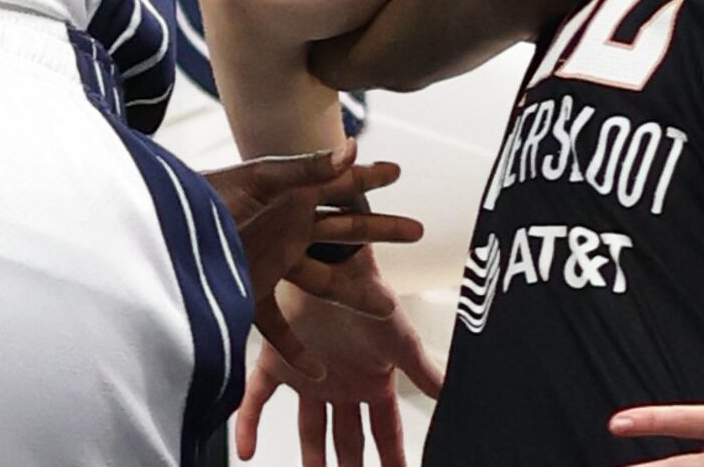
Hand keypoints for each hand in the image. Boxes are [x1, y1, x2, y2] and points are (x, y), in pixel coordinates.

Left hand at [204, 143, 424, 374]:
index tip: (399, 171)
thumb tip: (352, 146)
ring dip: (352, 294)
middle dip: (379, 230)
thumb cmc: (202, 197)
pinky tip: (316, 372)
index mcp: (285, 194)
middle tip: (417, 231)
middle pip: (341, 229)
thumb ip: (306, 170)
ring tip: (384, 307)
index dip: (366, 176)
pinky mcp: (246, 292)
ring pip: (321, 279)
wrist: (158, 231)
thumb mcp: (257, 180)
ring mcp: (267, 260)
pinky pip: (277, 325)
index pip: (336, 183)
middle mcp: (282, 225)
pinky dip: (295, 350)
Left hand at [236, 275, 443, 466]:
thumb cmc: (370, 293)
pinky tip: (246, 450)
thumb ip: (426, 373)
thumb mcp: (402, 340)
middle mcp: (341, 382)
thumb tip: (457, 398)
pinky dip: (248, 424)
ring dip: (310, 458)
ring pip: (309, 428)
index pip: (385, 431)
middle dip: (351, 466)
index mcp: (372, 381)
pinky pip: (257, 398)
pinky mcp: (277, 360)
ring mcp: (308, 374)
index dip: (392, 458)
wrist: (332, 258)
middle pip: (347, 438)